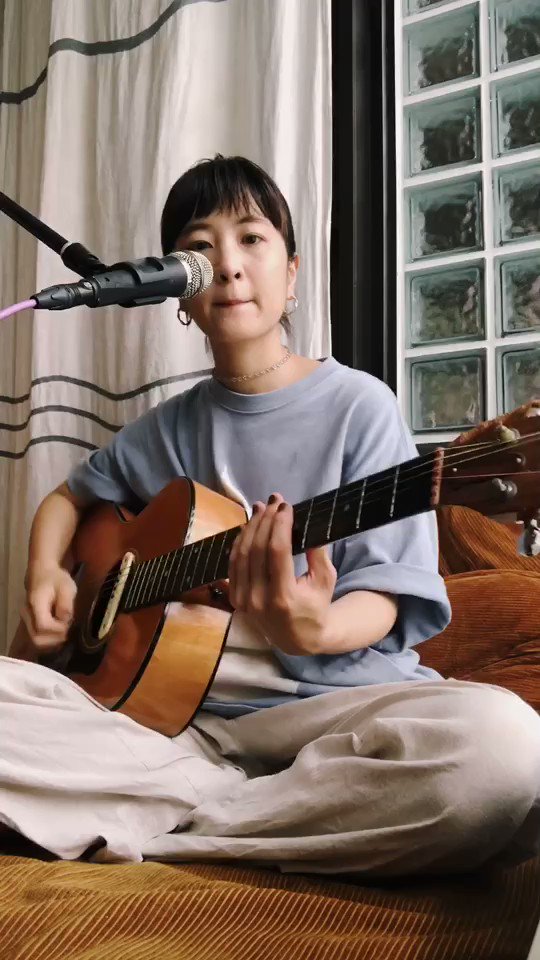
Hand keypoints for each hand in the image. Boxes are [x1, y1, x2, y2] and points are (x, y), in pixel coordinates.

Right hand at [21, 565, 76, 652]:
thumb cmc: (56, 579)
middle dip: (55, 639)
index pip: (44, 626)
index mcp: (36, 604)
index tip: (69, 624)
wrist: (43, 572)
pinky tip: (59, 632)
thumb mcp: (67, 587)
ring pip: (36, 640)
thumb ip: (66, 605)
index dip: (58, 630)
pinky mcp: (29, 622)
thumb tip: (65, 622)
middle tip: (68, 631)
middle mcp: (27, 614)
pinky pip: (37, 636)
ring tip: (65, 631)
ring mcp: (26, 619)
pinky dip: (49, 638)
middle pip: (37, 638)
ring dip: (52, 641)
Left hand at [228, 493, 336, 654]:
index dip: (280, 525)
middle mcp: (259, 600)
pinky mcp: (235, 600)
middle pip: (256, 549)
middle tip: (274, 501)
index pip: (277, 552)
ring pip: (241, 555)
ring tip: (261, 508)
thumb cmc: (316, 607)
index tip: (286, 507)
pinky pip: (233, 565)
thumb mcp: (326, 582)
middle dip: (265, 520)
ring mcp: (243, 601)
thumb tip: (308, 525)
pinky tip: (249, 527)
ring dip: (250, 527)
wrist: (298, 639)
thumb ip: (318, 555)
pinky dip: (240, 543)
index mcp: (284, 597)